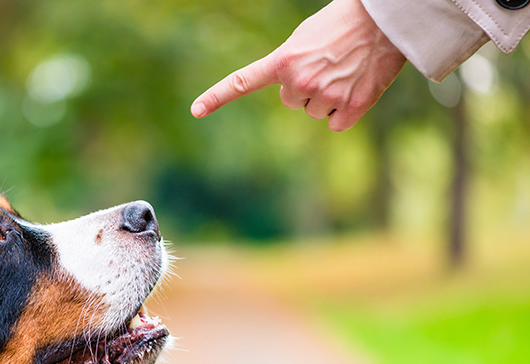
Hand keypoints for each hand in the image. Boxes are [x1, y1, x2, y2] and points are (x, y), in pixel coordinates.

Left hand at [190, 0, 406, 131]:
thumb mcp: (305, 38)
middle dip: (307, 88)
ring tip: (345, 71)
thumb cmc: (345, 23)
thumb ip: (290, 64)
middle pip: (293, 101)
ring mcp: (325, 97)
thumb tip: (294, 91)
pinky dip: (346, 112)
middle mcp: (300, 82)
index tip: (195, 110)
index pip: (244, 81)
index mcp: (284, 61)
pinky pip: (337, 124)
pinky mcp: (350, 109)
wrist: (386, 21)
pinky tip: (356, 88)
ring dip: (328, 98)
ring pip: (315, 112)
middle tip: (328, 64)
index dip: (217, 97)